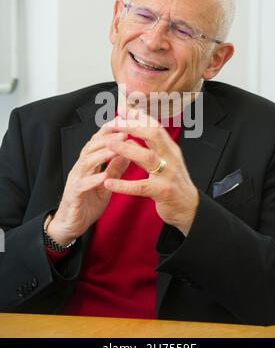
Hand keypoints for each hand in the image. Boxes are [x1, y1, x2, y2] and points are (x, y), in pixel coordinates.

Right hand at [47, 118, 128, 244]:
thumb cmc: (88, 202)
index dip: (109, 131)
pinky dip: (93, 180)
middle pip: (91, 147)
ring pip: (86, 162)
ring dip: (101, 154)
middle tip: (124, 132)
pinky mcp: (73, 194)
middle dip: (107, 138)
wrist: (71, 225)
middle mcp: (80, 168)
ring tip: (116, 149)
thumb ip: (116, 168)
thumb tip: (129, 152)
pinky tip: (104, 176)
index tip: (124, 122)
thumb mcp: (106, 183)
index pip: (98, 142)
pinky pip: (82, 185)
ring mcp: (75, 180)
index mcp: (88, 163)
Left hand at [104, 111, 198, 235]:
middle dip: (134, 126)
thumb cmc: (173, 184)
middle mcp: (171, 158)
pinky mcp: (162, 192)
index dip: (140, 117)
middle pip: (154, 134)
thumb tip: (129, 139)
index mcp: (170, 149)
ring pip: (147, 157)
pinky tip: (109, 182)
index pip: (156, 126)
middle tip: (115, 123)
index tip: (124, 110)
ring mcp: (168, 174)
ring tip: (109, 144)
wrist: (189, 208)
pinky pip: (140, 187)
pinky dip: (123, 185)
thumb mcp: (163, 163)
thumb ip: (146, 150)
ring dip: (127, 149)